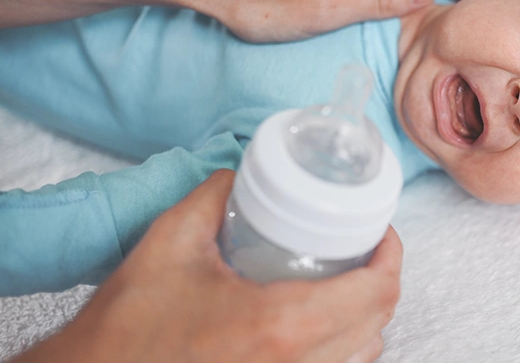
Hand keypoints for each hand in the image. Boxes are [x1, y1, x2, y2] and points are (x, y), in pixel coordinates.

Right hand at [13, 170, 401, 362]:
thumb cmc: (128, 325)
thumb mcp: (171, 241)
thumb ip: (216, 196)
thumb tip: (243, 174)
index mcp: (281, 325)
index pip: (375, 292)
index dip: (391, 256)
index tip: (381, 233)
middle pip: (377, 325)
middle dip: (382, 281)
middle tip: (367, 249)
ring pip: (361, 355)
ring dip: (367, 317)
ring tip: (349, 281)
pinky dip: (344, 347)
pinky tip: (322, 322)